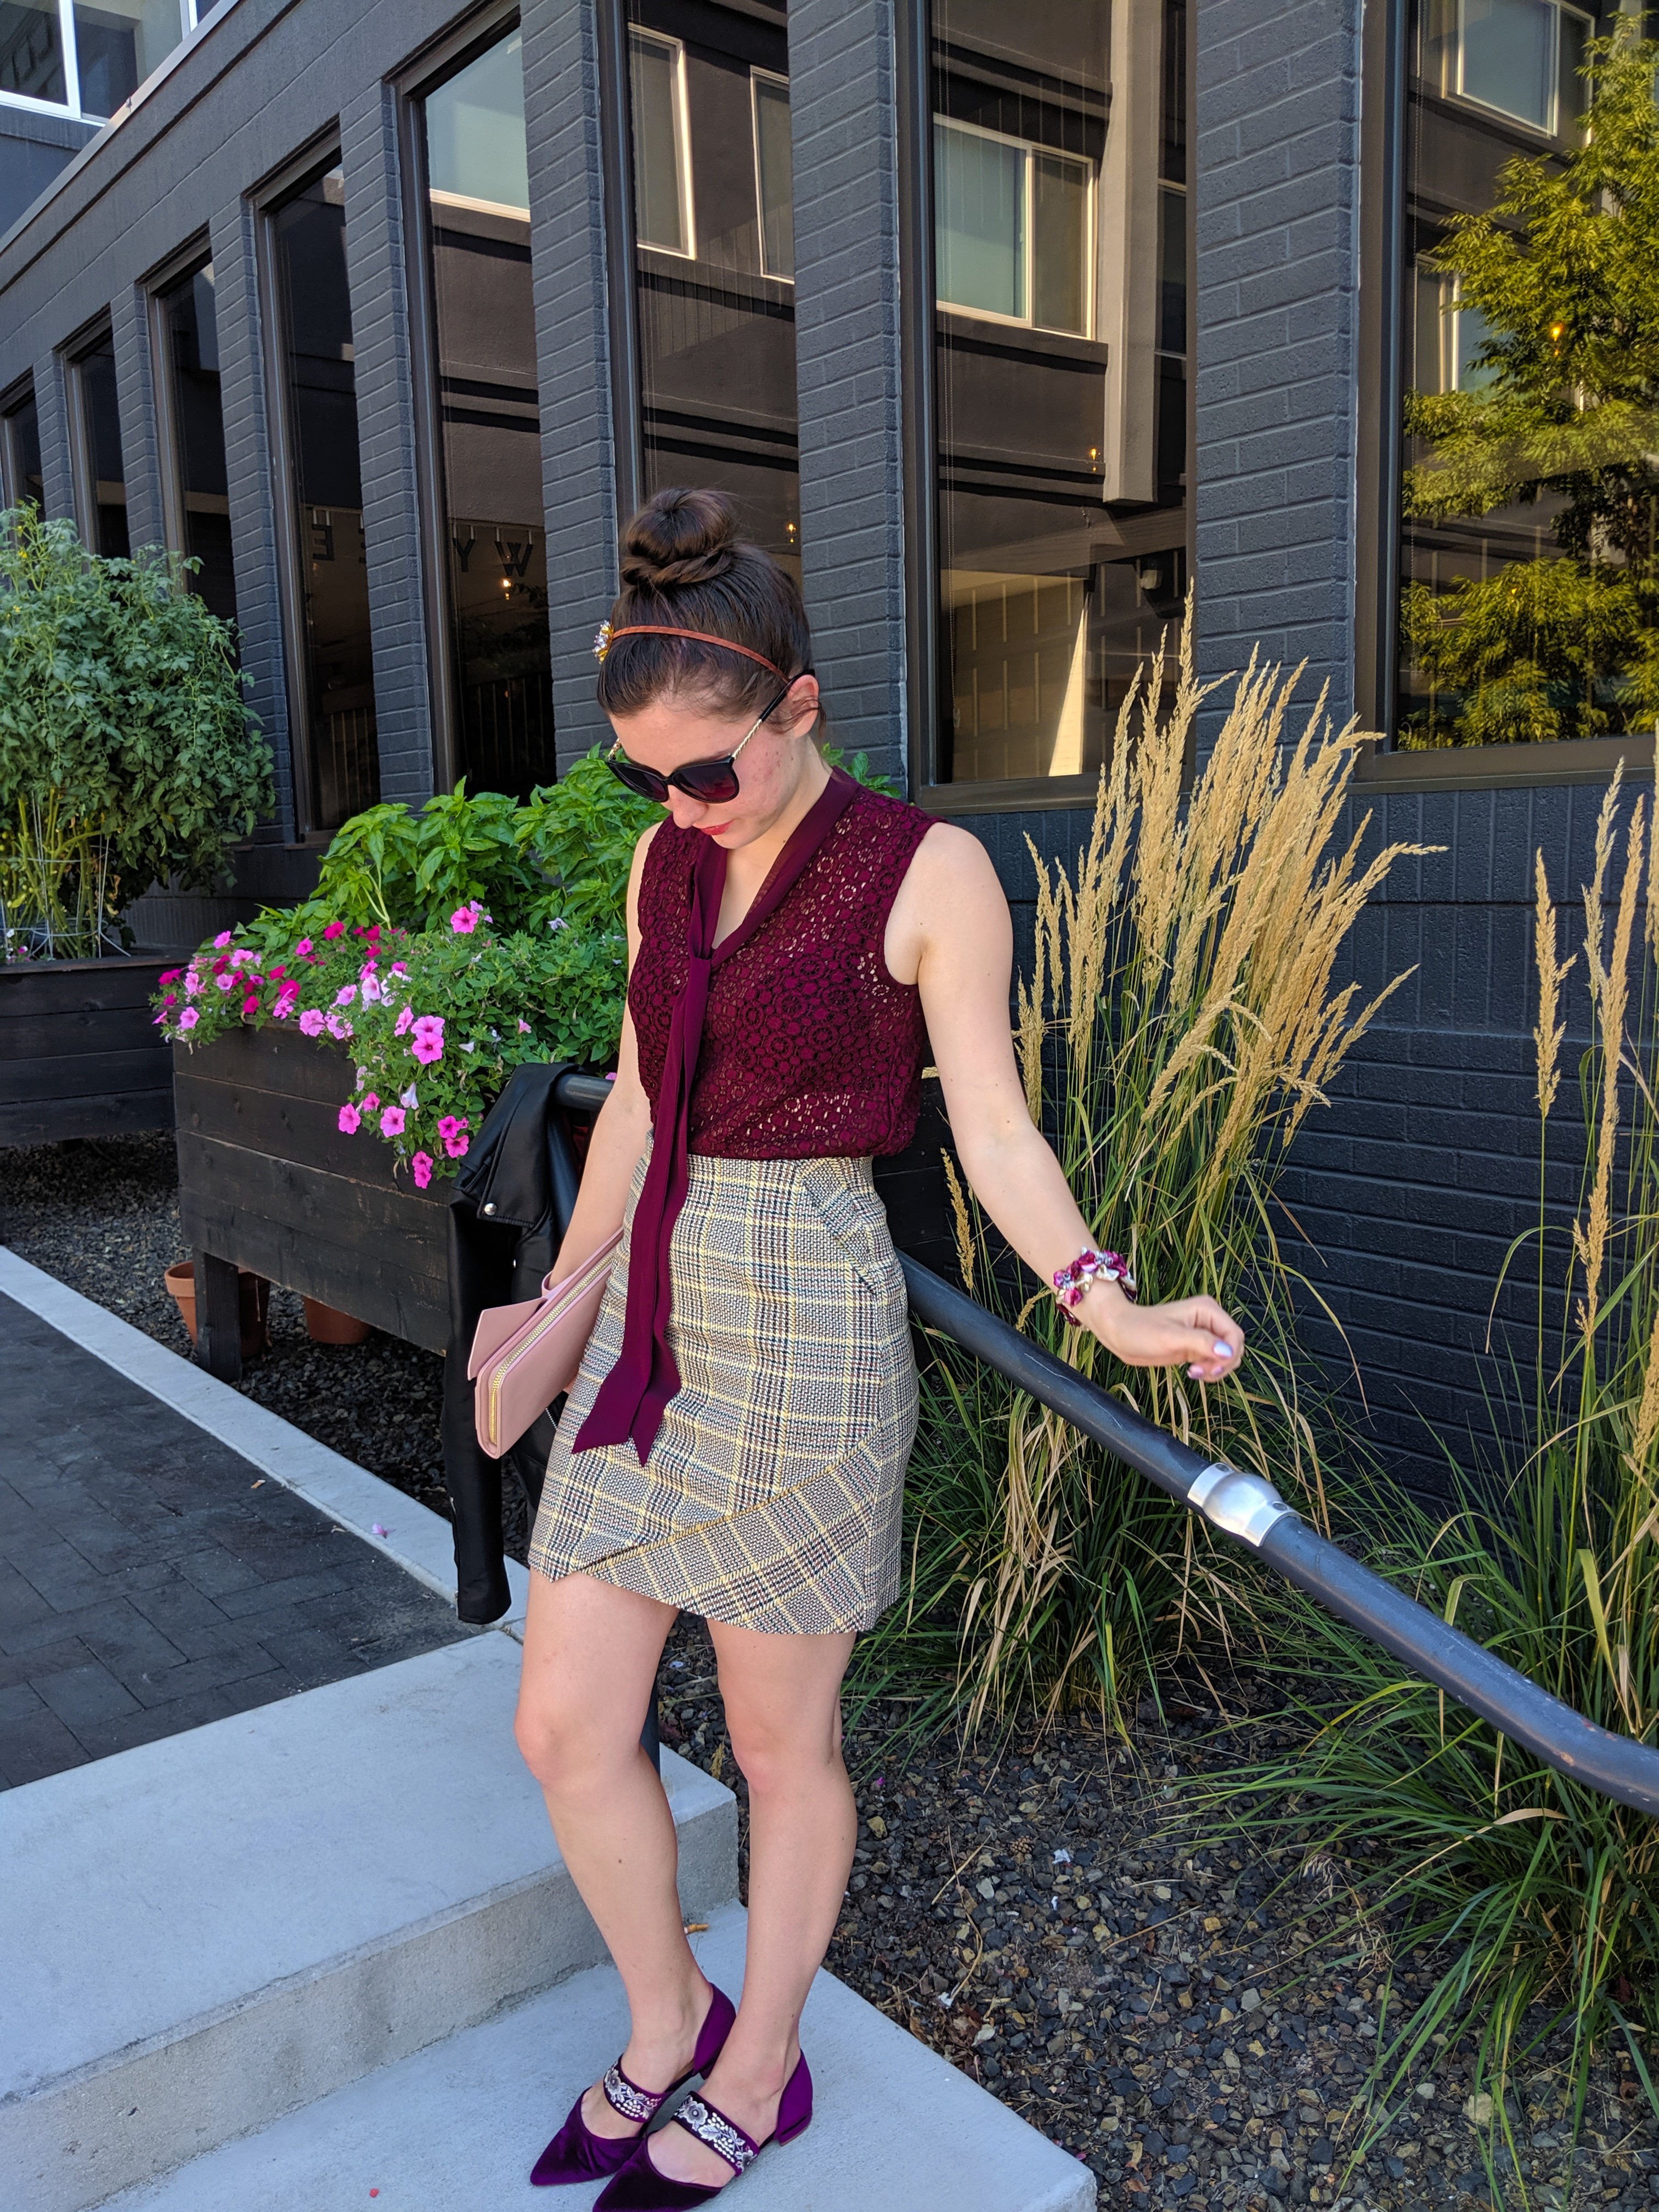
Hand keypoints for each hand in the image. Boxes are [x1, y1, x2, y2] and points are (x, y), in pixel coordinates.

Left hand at [1076, 1279, 1243, 1382]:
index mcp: (1207, 1310)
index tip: (1212, 1369)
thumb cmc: (1139, 1329)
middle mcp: (1209, 1320)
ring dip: (1216, 1369)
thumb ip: (1201, 1343)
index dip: (1229, 1354)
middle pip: (1234, 1347)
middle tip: (1200, 1373)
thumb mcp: (1170, 1337)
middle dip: (1223, 1364)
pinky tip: (1192, 1372)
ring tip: (1194, 1373)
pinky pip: (1214, 1361)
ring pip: (1226, 1356)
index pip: (1234, 1335)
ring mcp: (1203, 1334)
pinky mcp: (1196, 1347)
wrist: (1118, 1333)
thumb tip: (1227, 1352)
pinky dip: (1209, 1371)